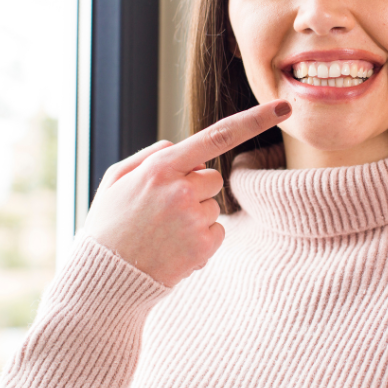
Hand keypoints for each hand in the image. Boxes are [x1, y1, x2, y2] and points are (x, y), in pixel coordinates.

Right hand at [84, 99, 291, 285]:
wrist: (104, 279)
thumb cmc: (108, 225)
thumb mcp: (116, 180)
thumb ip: (150, 156)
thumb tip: (182, 148)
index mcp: (161, 168)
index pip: (217, 136)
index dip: (254, 120)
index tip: (283, 108)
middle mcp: (181, 190)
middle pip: (213, 177)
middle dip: (196, 188)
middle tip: (163, 210)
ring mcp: (193, 220)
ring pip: (213, 206)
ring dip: (195, 216)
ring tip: (162, 233)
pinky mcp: (203, 248)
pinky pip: (217, 231)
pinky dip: (200, 239)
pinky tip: (172, 248)